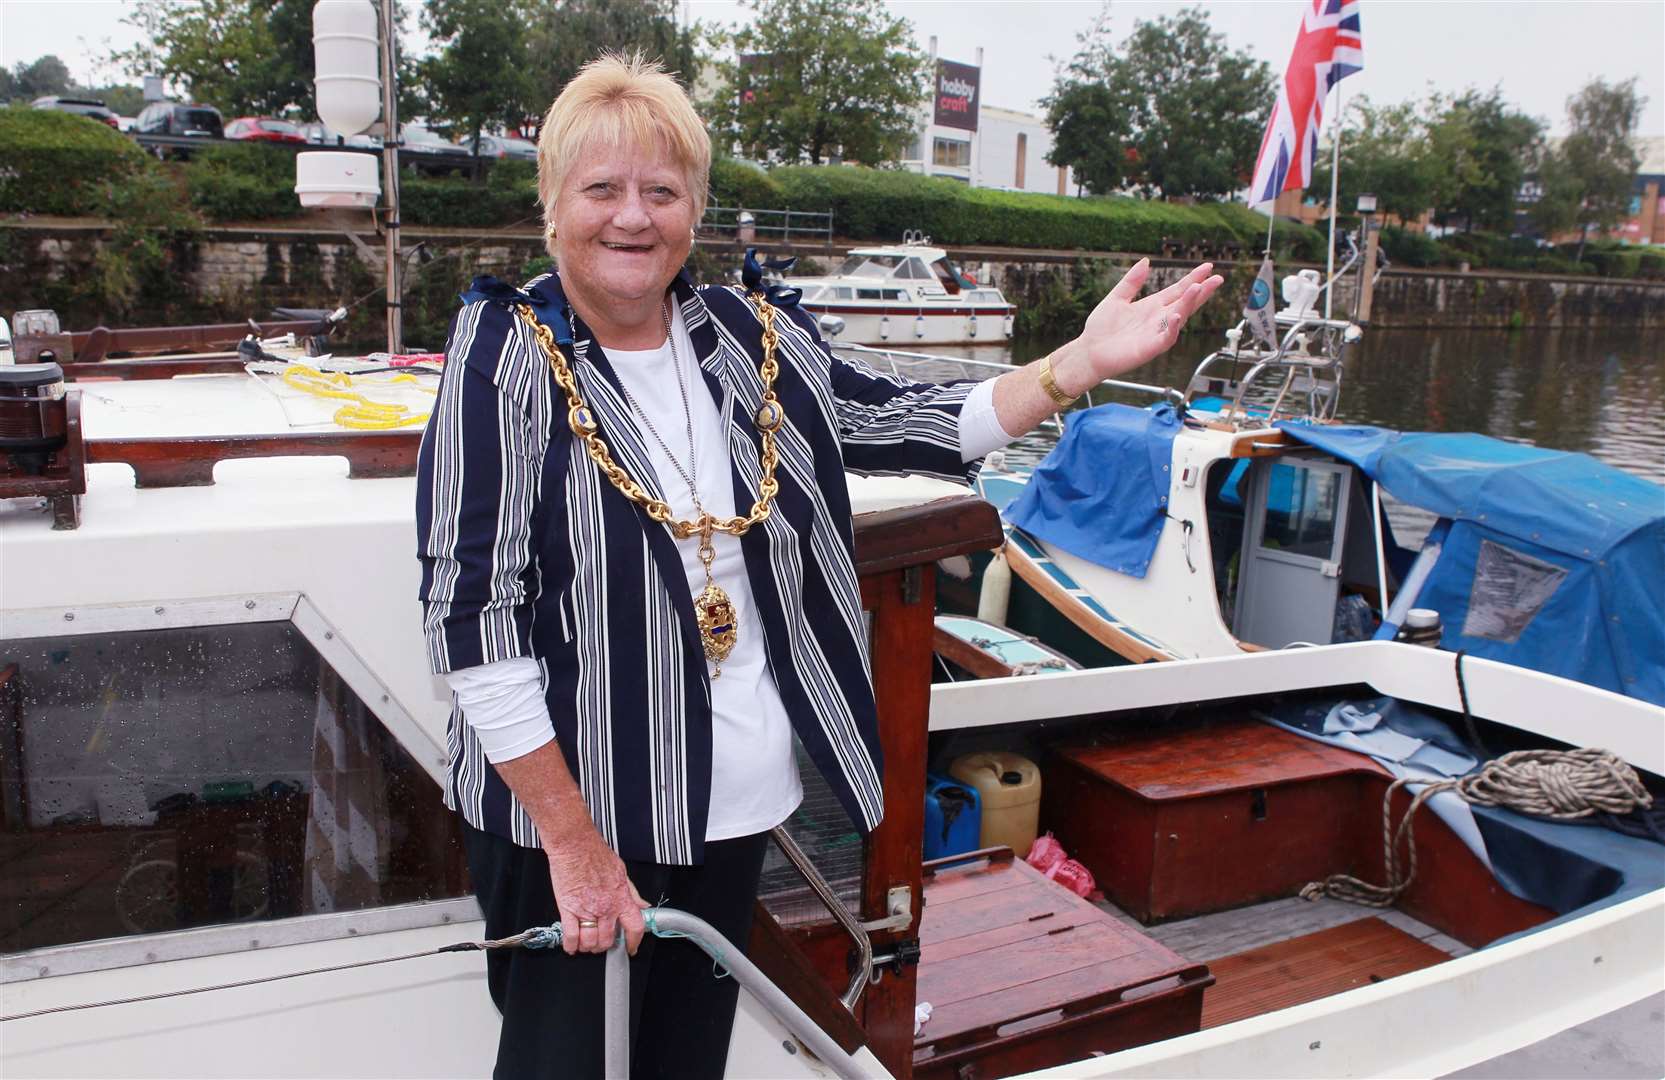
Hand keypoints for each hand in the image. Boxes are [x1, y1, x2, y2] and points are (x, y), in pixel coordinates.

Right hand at [545, 825, 648, 955]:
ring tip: (586, 942)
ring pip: (590, 942)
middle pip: (608, 940)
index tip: (631, 948)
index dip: (634, 942)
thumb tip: (643, 906)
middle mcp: (605, 907)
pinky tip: (571, 945)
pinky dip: (571, 945)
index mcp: (621, 897)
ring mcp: (586, 910)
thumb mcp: (622, 872)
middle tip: (602, 942)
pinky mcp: (568, 909)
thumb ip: (632, 893)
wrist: (575, 844)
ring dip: (588, 946)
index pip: (635, 927)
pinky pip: (571, 936)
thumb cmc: (596, 854)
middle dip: (605, 946)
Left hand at [1052, 258, 1224, 393]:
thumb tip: (1146, 260)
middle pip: (1185, 302)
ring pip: (1179, 317)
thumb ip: (1131, 281)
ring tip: (1198, 288)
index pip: (1177, 290)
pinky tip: (1177, 315)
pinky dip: (1173, 328)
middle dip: (1201, 291)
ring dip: (1189, 304)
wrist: (1088, 351)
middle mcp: (1158, 319)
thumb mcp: (1117, 298)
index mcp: (1152, 306)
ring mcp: (1156, 333)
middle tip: (1217, 278)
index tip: (1208, 266)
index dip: (1193, 278)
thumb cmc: (1101, 328)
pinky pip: (1166, 338)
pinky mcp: (1149, 348)